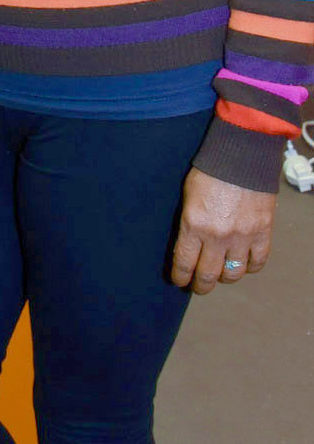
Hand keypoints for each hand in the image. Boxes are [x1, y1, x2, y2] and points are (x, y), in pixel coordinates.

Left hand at [170, 168, 276, 293]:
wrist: (242, 157)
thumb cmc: (210, 171)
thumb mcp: (188, 196)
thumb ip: (189, 223)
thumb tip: (188, 245)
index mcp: (194, 225)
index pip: (184, 263)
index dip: (180, 276)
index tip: (179, 280)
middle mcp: (217, 236)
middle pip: (208, 275)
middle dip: (201, 285)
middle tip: (198, 286)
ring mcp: (242, 236)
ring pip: (233, 274)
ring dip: (225, 278)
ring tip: (221, 275)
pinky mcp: (262, 233)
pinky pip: (257, 262)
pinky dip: (250, 267)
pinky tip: (243, 264)